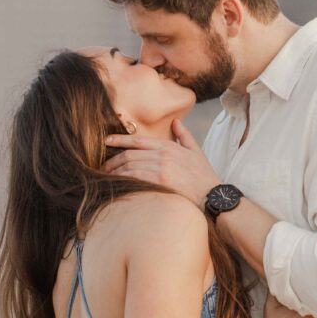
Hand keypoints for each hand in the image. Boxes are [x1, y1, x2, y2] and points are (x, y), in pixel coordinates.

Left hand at [102, 118, 220, 208]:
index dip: (120, 139)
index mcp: (169, 146)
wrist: (214, 195)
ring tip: (106, 176)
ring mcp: (162, 167)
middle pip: (130, 154)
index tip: (106, 141)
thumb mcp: (196, 151)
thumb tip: (175, 122)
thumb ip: (184, 135)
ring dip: (115, 171)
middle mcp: (163, 154)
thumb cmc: (204, 176)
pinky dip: (123, 179)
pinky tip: (116, 183)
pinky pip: (136, 177)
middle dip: (113, 160)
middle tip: (103, 166)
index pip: (138, 140)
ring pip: (130, 165)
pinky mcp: (161, 181)